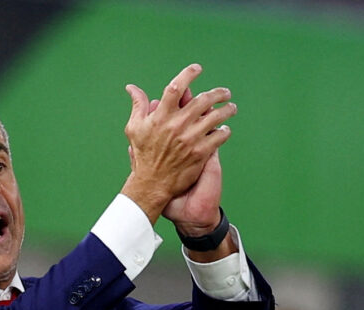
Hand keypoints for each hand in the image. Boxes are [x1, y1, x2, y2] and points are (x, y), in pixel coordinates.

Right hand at [121, 64, 235, 224]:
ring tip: (231, 108)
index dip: (188, 75)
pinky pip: (219, 137)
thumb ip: (138, 106)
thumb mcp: (134, 128)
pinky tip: (225, 130)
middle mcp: (176, 125)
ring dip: (227, 110)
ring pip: (216, 117)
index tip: (197, 69)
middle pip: (203, 100)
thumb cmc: (143, 155)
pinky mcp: (200, 153)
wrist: (152, 184)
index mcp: (160, 116)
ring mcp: (190, 139)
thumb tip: (132, 88)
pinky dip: (224, 131)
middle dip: (218, 93)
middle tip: (224, 93)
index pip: (176, 88)